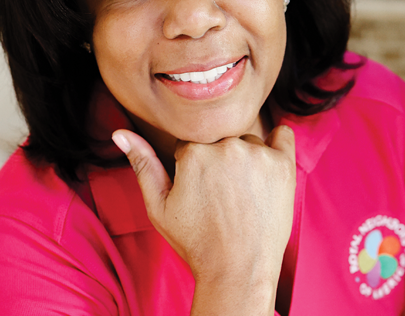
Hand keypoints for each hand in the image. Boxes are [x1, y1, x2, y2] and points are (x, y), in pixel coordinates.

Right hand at [112, 126, 295, 314]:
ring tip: (243, 194)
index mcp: (194, 152)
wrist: (237, 270)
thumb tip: (121, 133)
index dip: (195, 167)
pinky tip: (268, 164)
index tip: (201, 190)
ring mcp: (258, 155)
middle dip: (220, 161)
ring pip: (249, 141)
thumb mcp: (159, 206)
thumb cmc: (196, 242)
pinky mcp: (283, 165)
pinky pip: (283, 136)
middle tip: (222, 196)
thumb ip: (142, 164)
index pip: (193, 144)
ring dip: (247, 158)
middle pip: (221, 139)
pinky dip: (277, 143)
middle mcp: (226, 146)